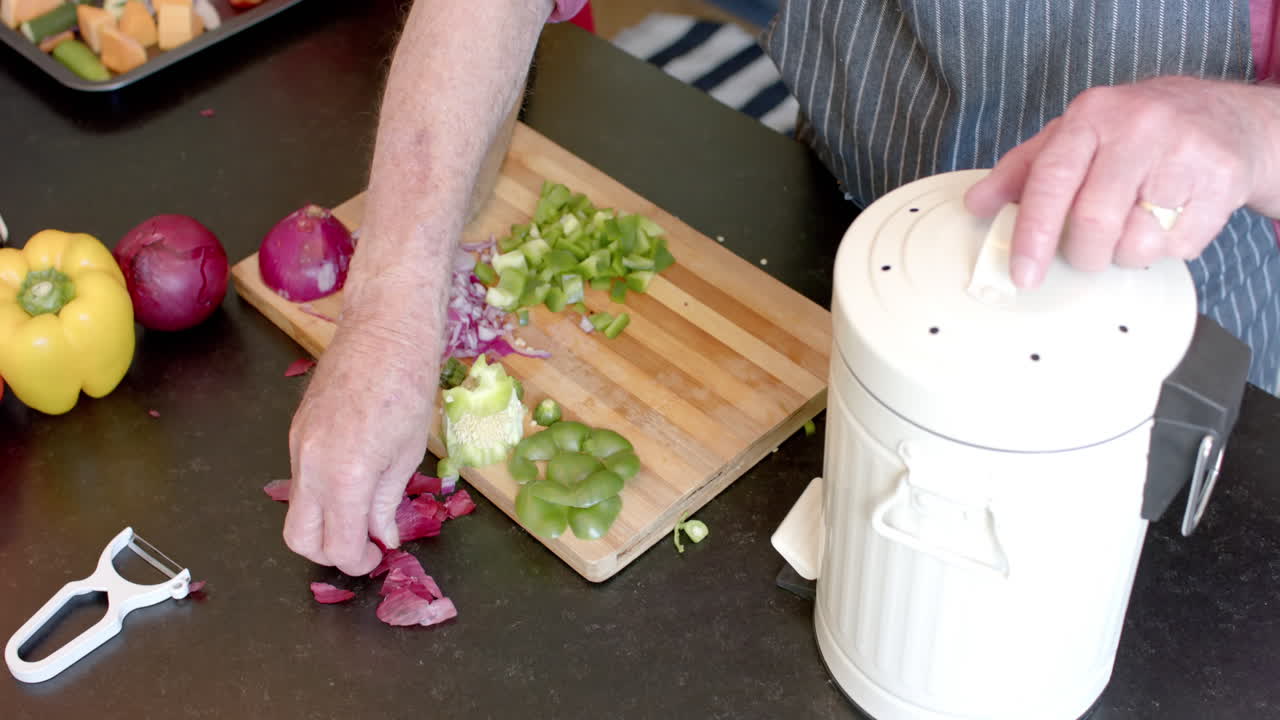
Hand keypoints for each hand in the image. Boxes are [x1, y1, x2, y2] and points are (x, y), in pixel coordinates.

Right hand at [283, 321, 433, 575]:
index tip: (378, 558)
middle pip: (299, 539)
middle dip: (330, 554)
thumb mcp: (409, 452)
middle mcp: (311, 465)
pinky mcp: (296, 432)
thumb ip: (387, 501)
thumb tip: (381, 536)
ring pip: (296, 509)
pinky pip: (300, 479)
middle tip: (363, 547)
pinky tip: (352, 482)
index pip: (337, 546)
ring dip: (324, 523)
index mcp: (345, 475)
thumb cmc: (409, 385)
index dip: (358, 562)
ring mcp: (297, 446)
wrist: (384, 329)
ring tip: (362, 513)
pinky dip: (321, 494)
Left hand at [965, 76, 1268, 287]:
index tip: (1023, 275)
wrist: (1222, 117)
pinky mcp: (1222, 181)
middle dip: (1082, 253)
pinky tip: (1167, 220)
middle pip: (1093, 222)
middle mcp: (1138, 129)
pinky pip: (1179, 247)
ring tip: (1132, 225)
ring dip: (1125, 254)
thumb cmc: (1131, 133)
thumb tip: (974, 205)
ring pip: (1137, 242)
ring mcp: (1185, 153)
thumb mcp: (1072, 138)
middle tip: (1086, 249)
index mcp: (1091, 117)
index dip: (1033, 234)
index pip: (1051, 180)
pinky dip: (1165, 249)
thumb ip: (1020, 171)